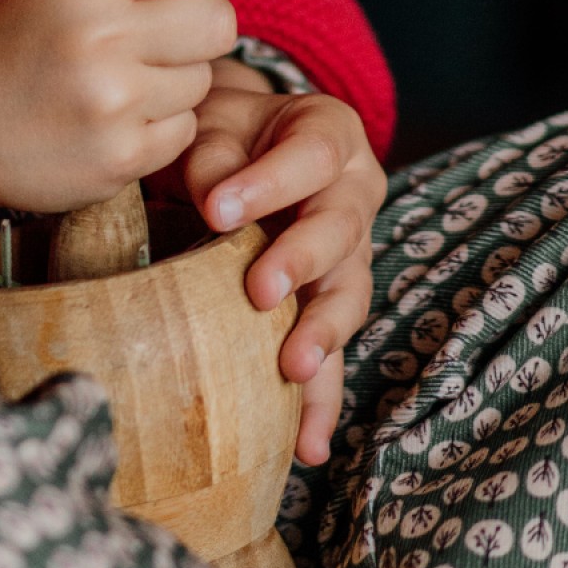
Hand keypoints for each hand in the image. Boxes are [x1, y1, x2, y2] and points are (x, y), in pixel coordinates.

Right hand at [0, 0, 237, 216]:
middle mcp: (101, 32)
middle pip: (217, 19)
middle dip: (196, 25)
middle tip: (158, 36)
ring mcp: (111, 102)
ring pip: (202, 80)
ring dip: (173, 79)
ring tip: (119, 81)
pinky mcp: (117, 159)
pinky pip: (182, 132)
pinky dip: (158, 126)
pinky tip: (112, 118)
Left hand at [182, 81, 383, 467]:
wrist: (234, 149)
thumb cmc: (222, 133)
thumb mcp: (212, 123)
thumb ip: (213, 155)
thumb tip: (215, 202)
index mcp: (331, 135)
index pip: (312, 157)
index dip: (270, 184)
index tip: (218, 212)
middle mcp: (354, 194)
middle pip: (341, 230)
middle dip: (301, 263)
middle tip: (260, 293)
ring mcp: (350, 254)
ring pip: (348, 297)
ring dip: (321, 337)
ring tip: (292, 371)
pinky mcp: (331, 305)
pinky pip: (333, 352)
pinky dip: (320, 400)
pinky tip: (307, 444)